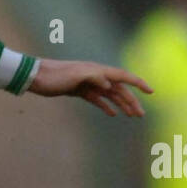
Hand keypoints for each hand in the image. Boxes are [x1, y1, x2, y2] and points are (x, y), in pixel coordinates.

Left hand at [28, 58, 151, 116]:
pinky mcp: (79, 91)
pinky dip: (105, 106)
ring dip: (121, 105)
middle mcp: (96, 76)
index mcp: (98, 71)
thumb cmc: (54, 75)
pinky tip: (112, 114)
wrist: (35, 76)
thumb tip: (110, 84)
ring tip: (131, 116)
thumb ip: (94, 77)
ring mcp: (88, 84)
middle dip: (131, 101)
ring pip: (110, 95)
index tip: (151, 92)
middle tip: (140, 115)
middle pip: (119, 89)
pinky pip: (97, 99)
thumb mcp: (74, 75)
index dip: (138, 84)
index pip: (123, 76)